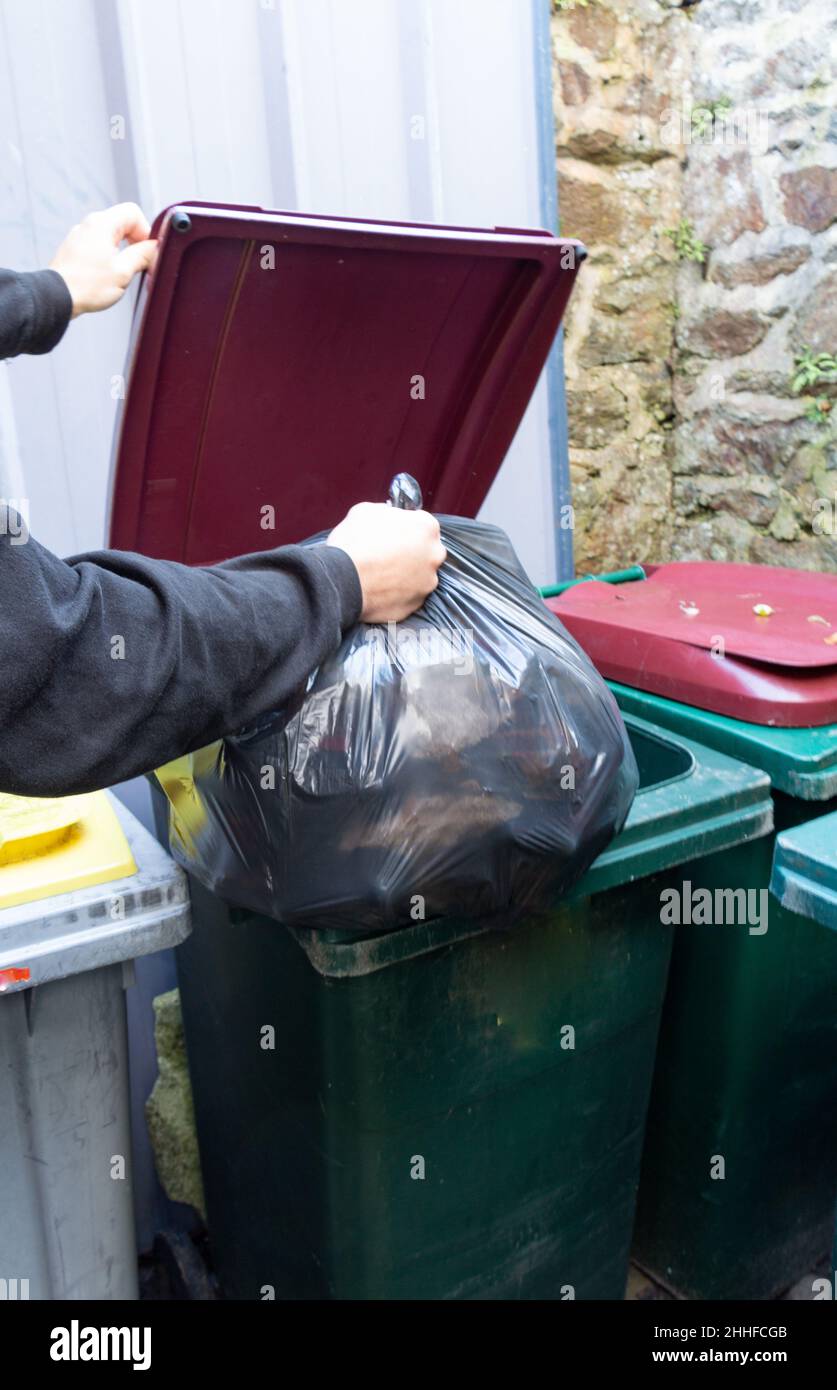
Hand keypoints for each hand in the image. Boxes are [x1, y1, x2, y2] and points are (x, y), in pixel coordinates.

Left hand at [49, 203, 156, 316]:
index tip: (147, 251)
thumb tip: (154, 247)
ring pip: (110, 234)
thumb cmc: (87, 285)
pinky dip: (108, 255)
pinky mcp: (75, 248)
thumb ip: (143, 255)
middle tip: (137, 263)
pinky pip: (98, 244)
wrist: (57, 297)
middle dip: (135, 241)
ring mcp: (80, 235)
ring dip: (122, 250)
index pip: (133, 212)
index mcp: (103, 224)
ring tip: (121, 271)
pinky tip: (106, 274)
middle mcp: (90, 224)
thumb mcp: (123, 272)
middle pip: (122, 222)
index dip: (145, 231)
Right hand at [327, 502, 446, 622]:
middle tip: (389, 555)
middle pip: (427, 551)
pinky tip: (380, 589)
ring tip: (382, 575)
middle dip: (412, 552)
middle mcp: (434, 555)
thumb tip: (388, 516)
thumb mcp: (366, 511)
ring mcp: (427, 582)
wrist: (341, 580)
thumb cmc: (353, 543)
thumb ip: (386, 512)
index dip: (406, 528)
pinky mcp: (416, 604)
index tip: (394, 534)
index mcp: (426, 527)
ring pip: (420, 576)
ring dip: (406, 575)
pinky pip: (409, 596)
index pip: (423, 524)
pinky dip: (398, 594)